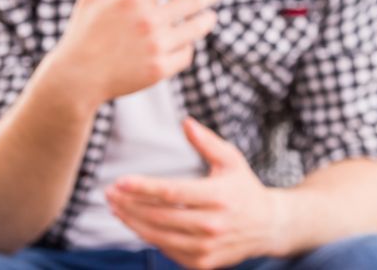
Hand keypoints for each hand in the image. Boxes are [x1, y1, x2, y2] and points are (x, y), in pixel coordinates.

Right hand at [45, 0, 223, 109]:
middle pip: (194, 0)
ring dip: (207, 19)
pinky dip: (188, 47)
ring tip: (209, 16)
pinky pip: (186, 54)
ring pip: (196, 28)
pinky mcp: (159, 69)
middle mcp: (147, 20)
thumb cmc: (83, 35)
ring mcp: (155, 46)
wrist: (76, 79)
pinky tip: (186, 42)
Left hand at [106, 118, 284, 269]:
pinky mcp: (202, 264)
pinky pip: (166, 250)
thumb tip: (185, 121)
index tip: (120, 181)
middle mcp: (213, 226)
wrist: (267, 226)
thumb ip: (207, 141)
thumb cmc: (243, 187)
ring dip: (132, 222)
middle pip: (159, 216)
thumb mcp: (231, 159)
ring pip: (158, 236)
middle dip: (129, 204)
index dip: (143, 187)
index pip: (172, 193)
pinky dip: (148, 236)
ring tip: (116, 207)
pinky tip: (135, 222)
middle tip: (109, 193)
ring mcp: (206, 248)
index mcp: (219, 197)